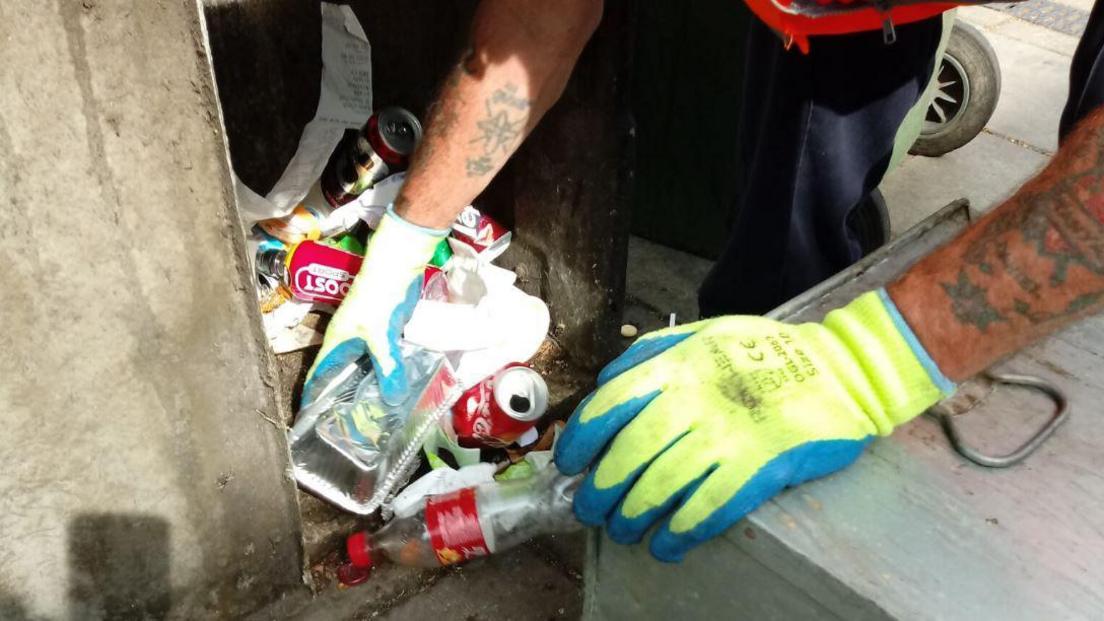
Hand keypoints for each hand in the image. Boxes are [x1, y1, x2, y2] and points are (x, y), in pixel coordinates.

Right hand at [304, 207, 446, 405]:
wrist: (398, 263)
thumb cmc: (381, 297)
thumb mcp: (382, 336)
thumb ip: (388, 368)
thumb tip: (393, 401)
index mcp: (336, 342)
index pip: (318, 376)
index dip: (312, 398)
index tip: (309, 422)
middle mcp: (347, 341)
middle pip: (340, 375)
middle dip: (341, 398)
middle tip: (346, 428)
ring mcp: (366, 335)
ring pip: (362, 367)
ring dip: (365, 386)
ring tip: (372, 414)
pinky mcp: (384, 330)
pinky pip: (380, 357)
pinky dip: (384, 372)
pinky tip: (394, 387)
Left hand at [554, 290, 953, 561]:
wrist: (844, 369)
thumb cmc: (766, 352)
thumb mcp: (704, 334)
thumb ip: (652, 353)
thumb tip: (604, 385)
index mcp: (678, 364)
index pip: (610, 405)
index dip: (582, 440)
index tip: (569, 464)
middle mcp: (696, 399)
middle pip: (628, 454)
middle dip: (600, 490)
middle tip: (589, 509)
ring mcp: (728, 434)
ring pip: (661, 486)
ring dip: (633, 516)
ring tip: (623, 530)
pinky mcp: (759, 467)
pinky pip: (708, 507)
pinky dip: (680, 531)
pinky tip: (667, 544)